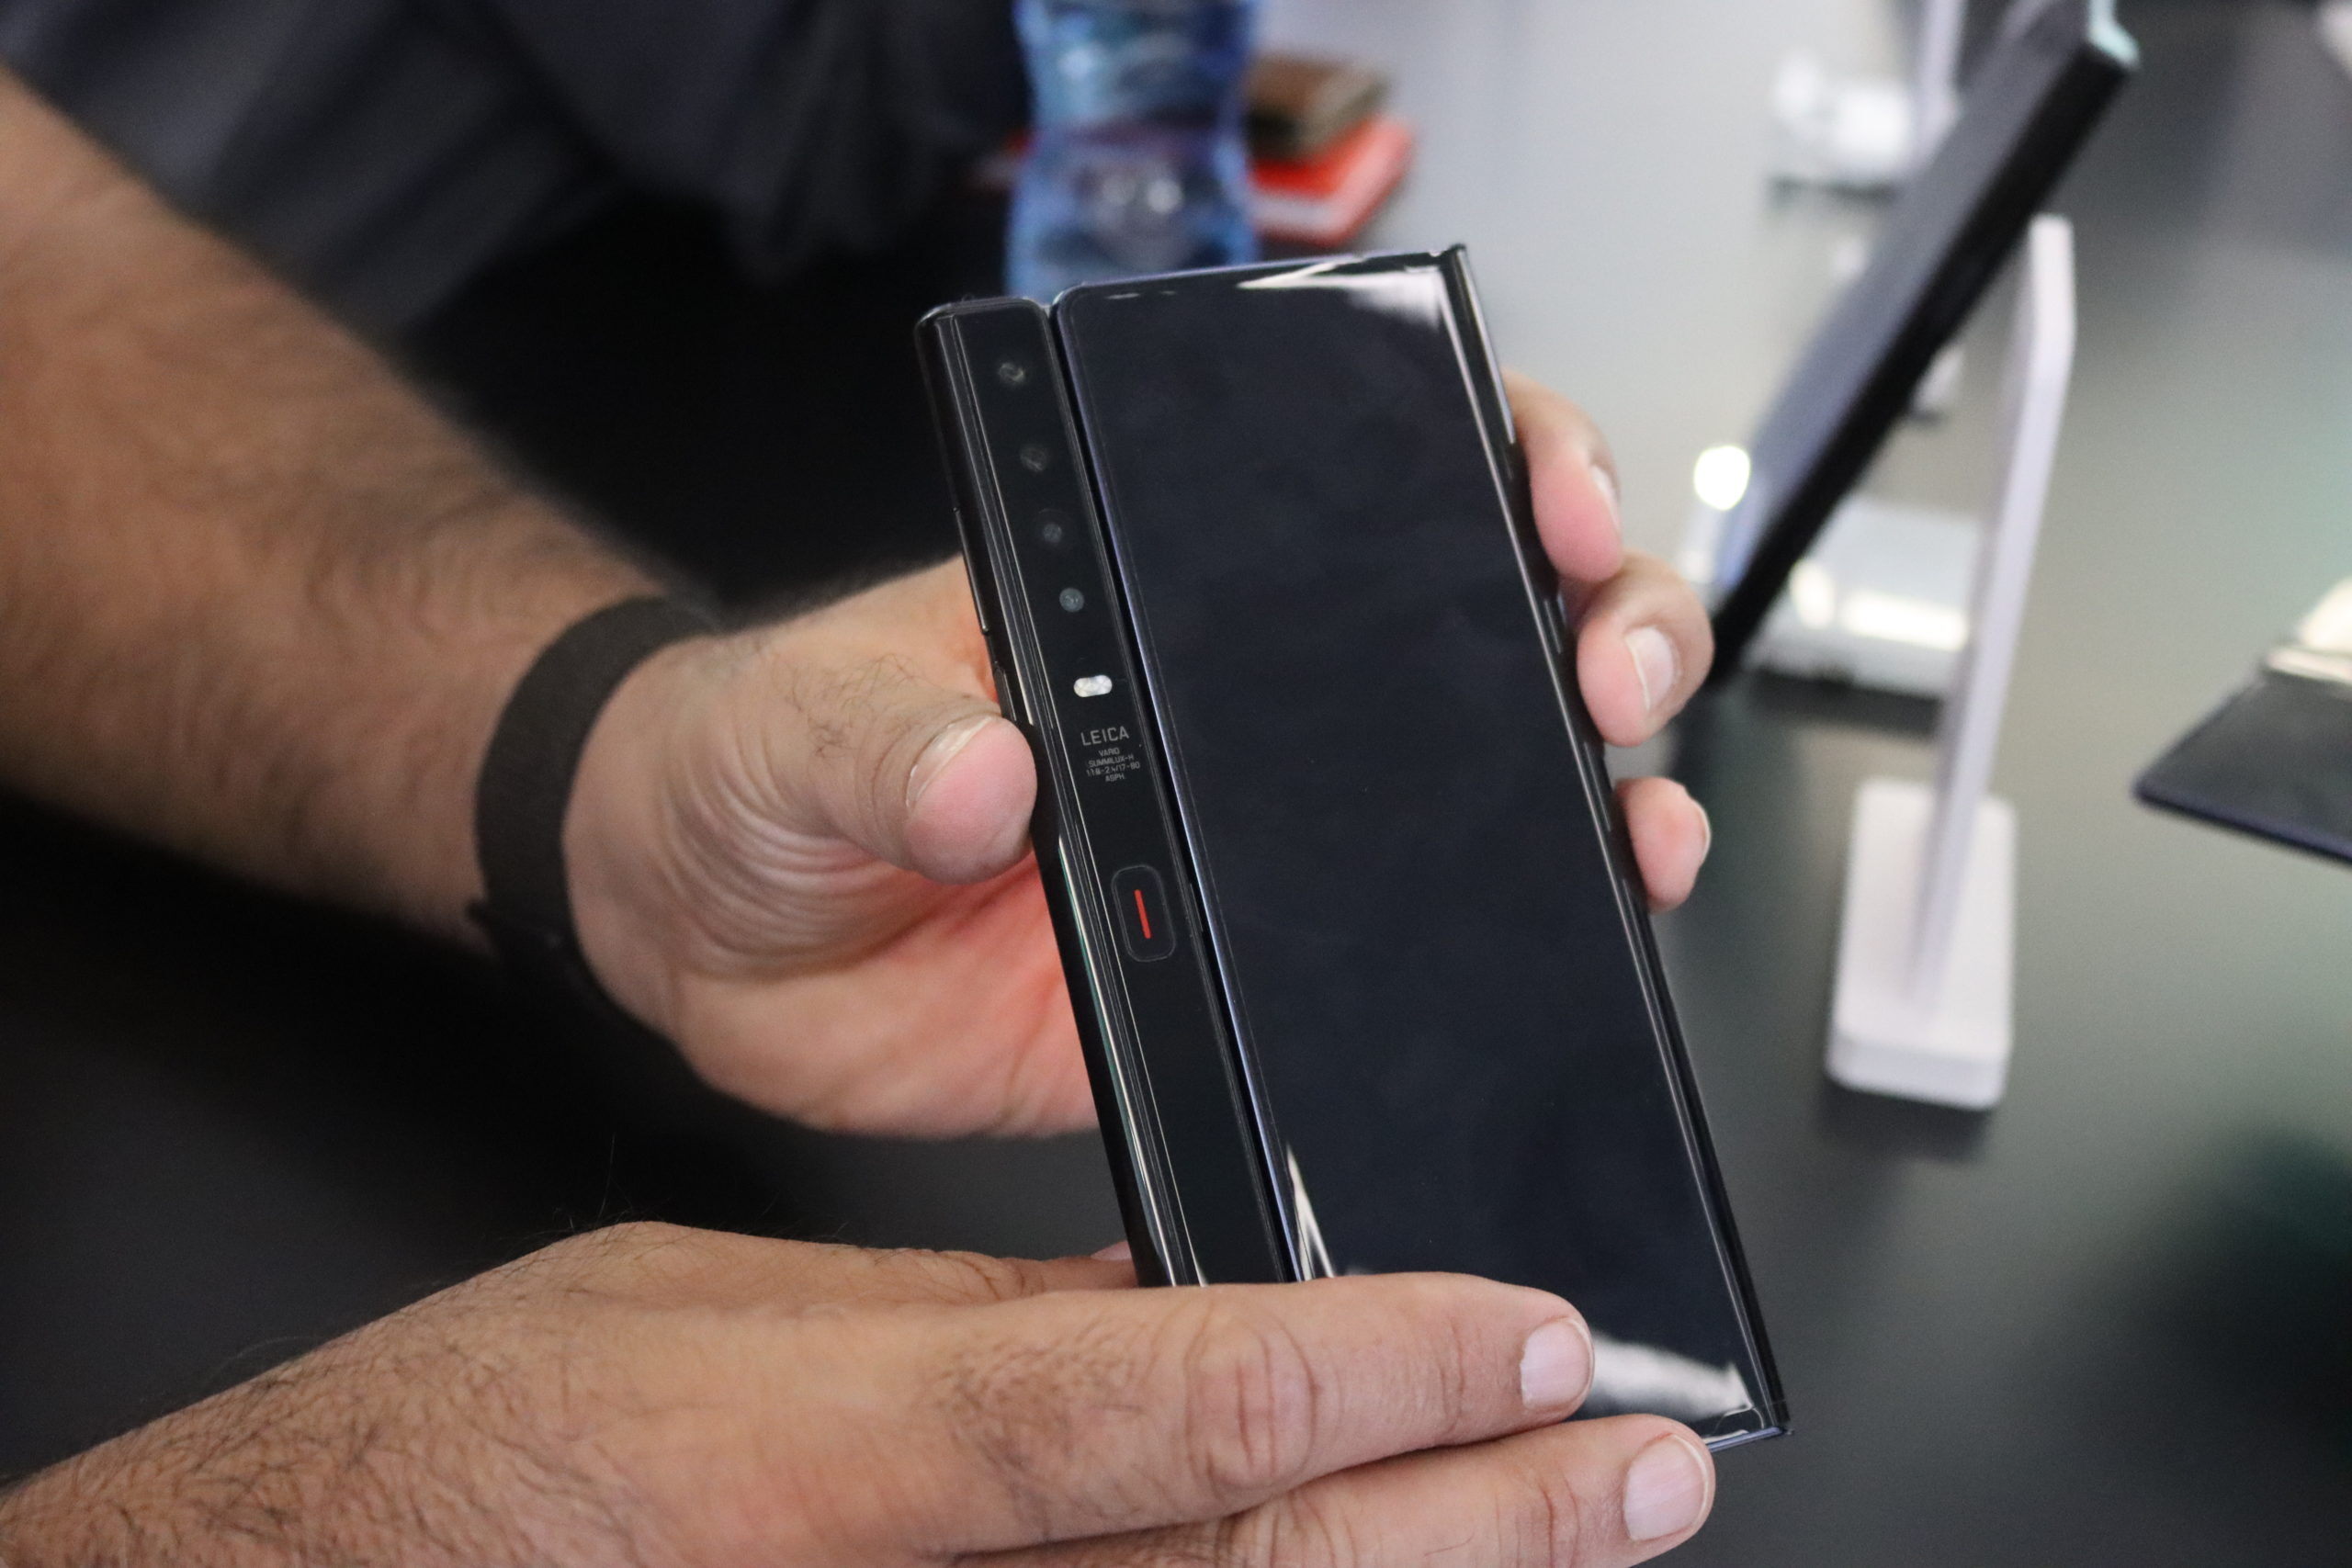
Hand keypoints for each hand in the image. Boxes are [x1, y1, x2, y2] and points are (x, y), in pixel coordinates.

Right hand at [0, 1226, 1715, 1565]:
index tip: (1531, 1334)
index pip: (1160, 1412)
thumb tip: (1175, 1291)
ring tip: (1595, 1532)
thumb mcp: (713, 1310)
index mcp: (831, 1464)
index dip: (1373, 1372)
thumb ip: (961, 1318)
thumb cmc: (486, 1454)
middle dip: (1482, 1516)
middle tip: (1644, 1457)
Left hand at [566, 376, 1713, 1135]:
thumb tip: (991, 777)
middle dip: (1601, 625)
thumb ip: (885, 741)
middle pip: (1478, 636)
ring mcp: (1246, 859)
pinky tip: (1550, 973)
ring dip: (1592, 809)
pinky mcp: (1225, 993)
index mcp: (1144, 604)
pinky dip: (1490, 980)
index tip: (1549, 498)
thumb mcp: (799, 722)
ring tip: (1632, 830)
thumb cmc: (745, 765)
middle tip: (1609, 665)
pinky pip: (1389, 989)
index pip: (1365, 484)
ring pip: (1476, 810)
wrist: (694, 934)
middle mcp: (1231, 721)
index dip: (1498, 462)